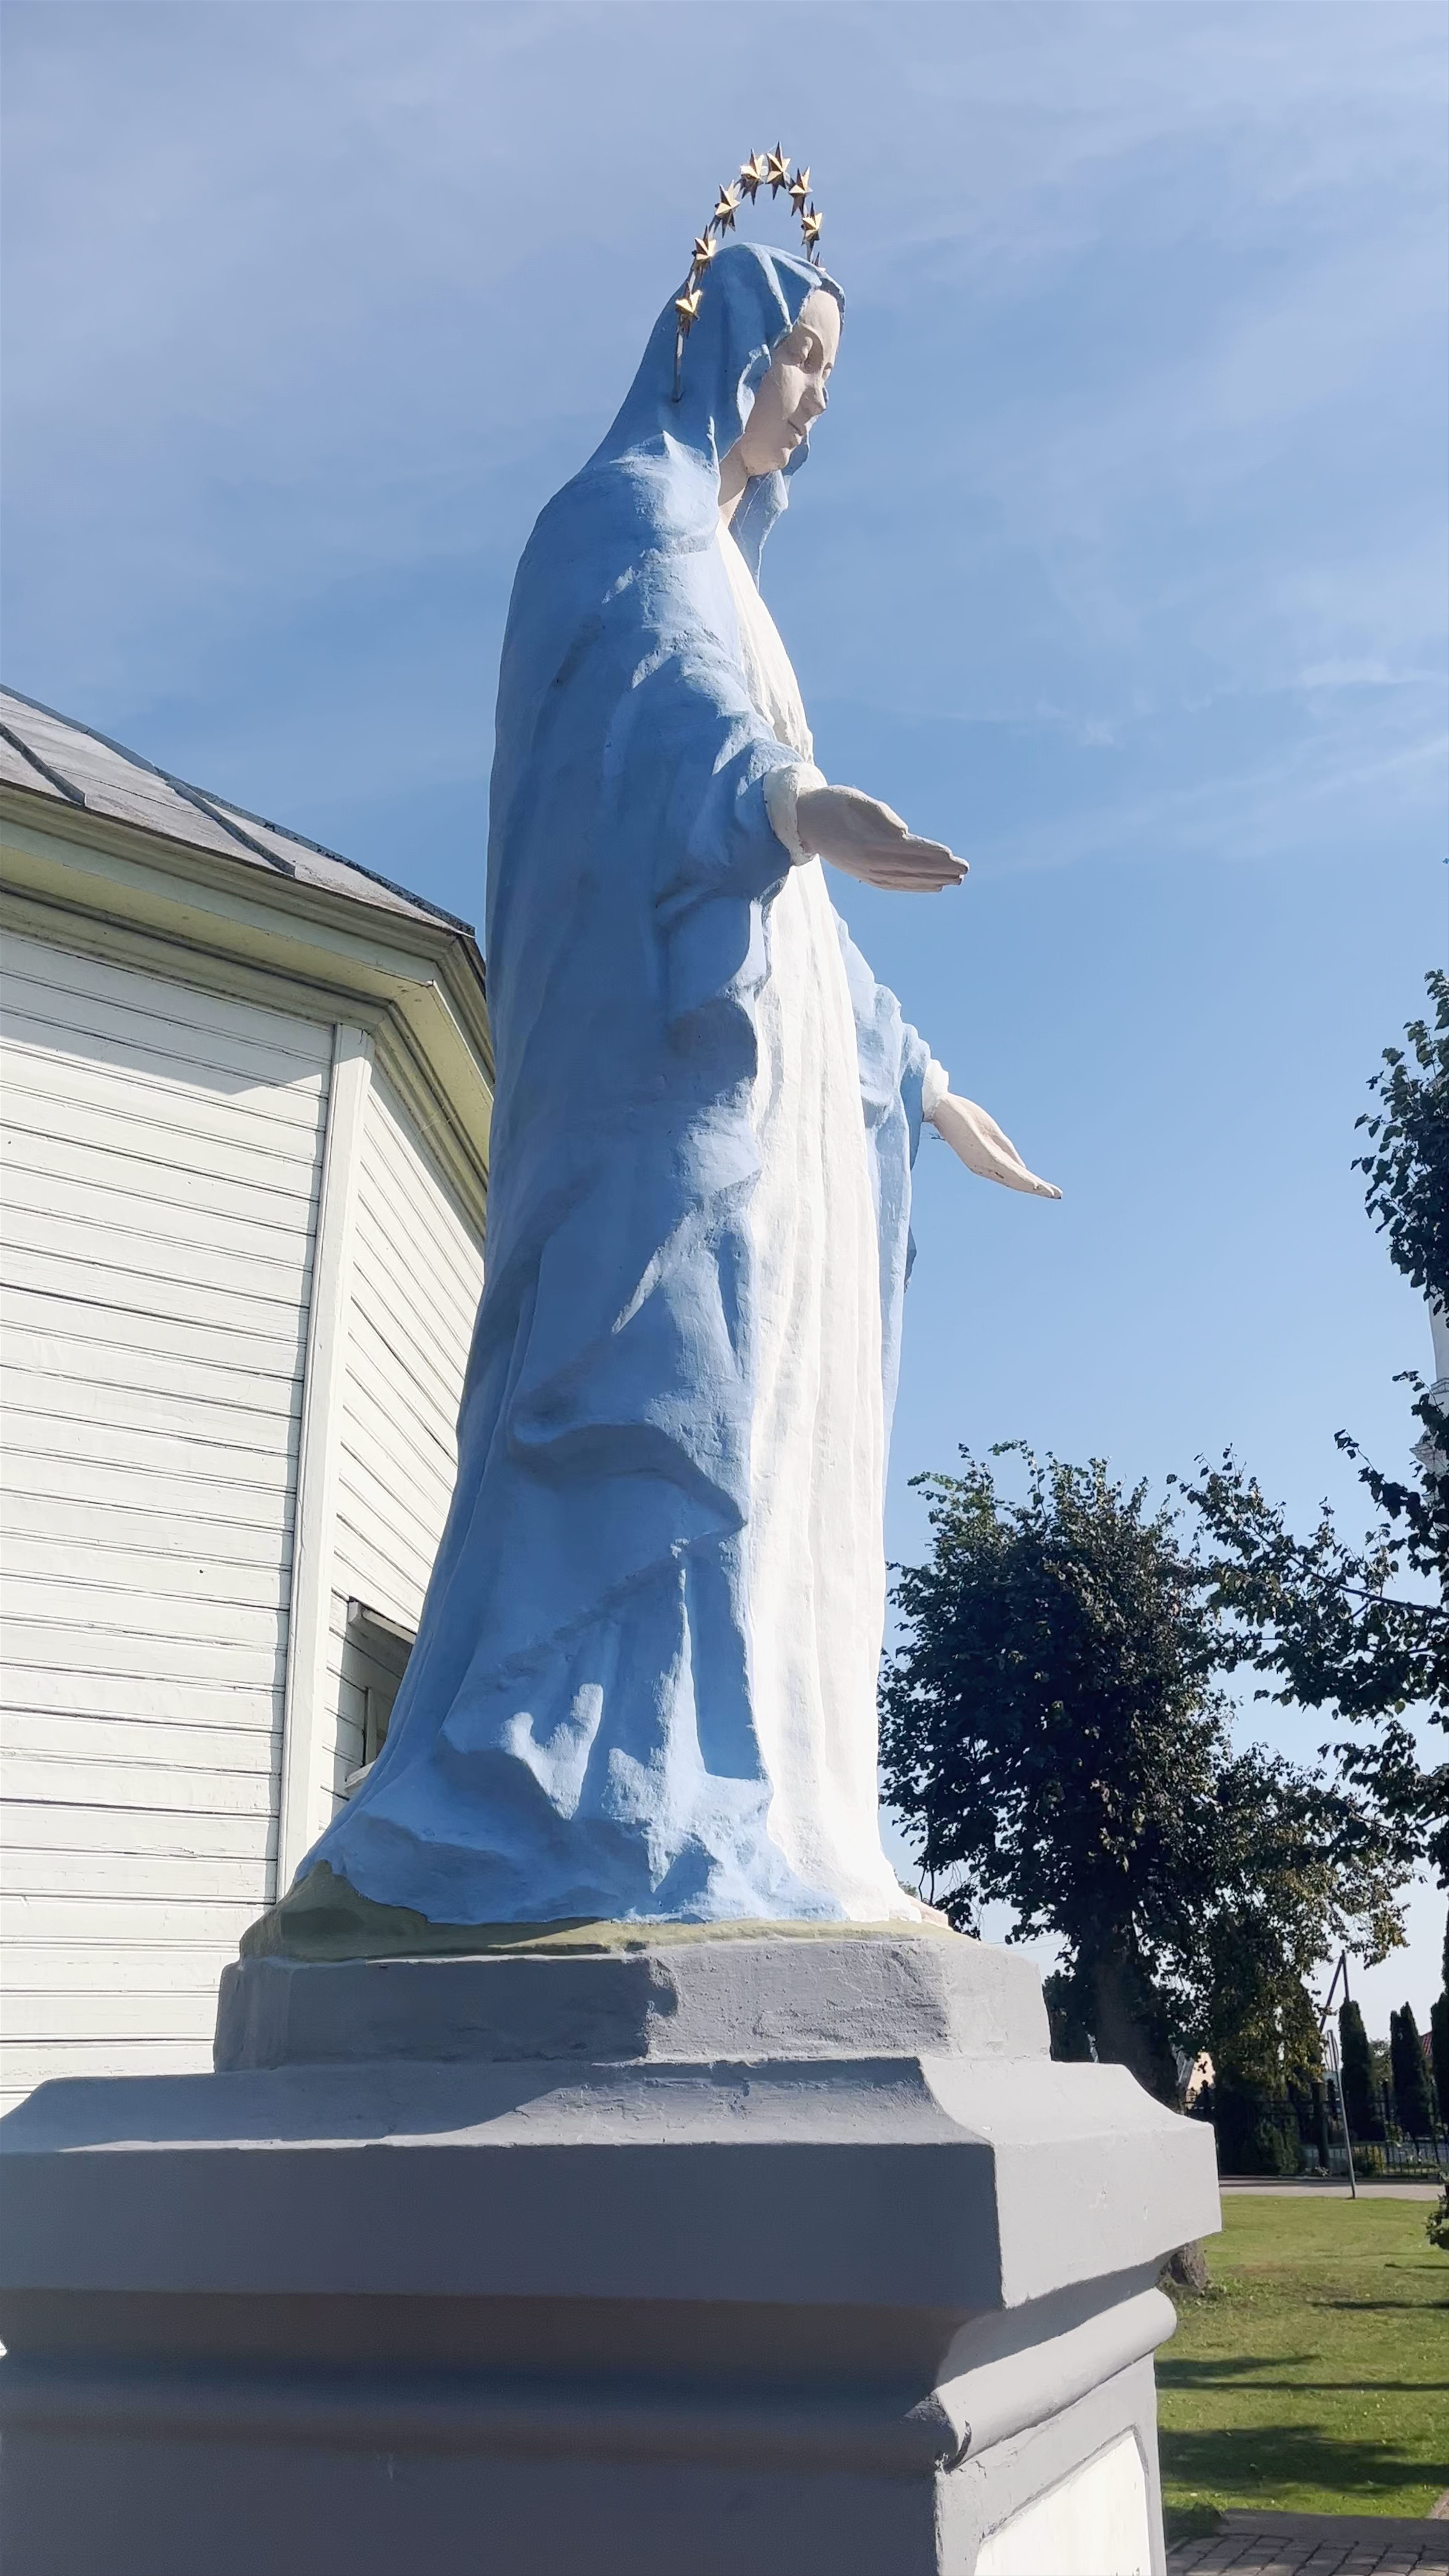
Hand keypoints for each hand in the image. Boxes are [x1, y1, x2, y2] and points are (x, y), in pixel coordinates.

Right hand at [795, 785, 966, 892]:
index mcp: (866, 843)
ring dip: (932, 880)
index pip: (906, 850)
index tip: (951, 855)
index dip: (929, 854)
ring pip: (905, 879)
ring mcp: (866, 872)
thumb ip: (880, 814)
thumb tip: (905, 832)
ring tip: (956, 880)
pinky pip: (895, 884)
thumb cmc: (830, 804)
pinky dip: (916, 886)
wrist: (802, 822)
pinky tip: (933, 886)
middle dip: (939, 870)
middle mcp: (867, 863)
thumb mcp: (854, 799)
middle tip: (964, 870)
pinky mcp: (865, 874)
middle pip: (910, 868)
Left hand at [928, 1092, 1060, 1199]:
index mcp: (987, 1161)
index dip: (1031, 1183)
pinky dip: (1020, 1177)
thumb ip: (1006, 1150)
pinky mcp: (981, 1154)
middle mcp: (984, 1166)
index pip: (1013, 1175)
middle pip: (1015, 1181)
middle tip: (1056, 1195)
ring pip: (1012, 1178)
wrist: (939, 1106)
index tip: (1049, 1190)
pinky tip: (1032, 1183)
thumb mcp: (992, 1133)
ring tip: (1049, 1193)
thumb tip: (1022, 1167)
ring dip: (1032, 1186)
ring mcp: (982, 1161)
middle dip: (1036, 1188)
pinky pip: (1005, 1169)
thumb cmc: (961, 1116)